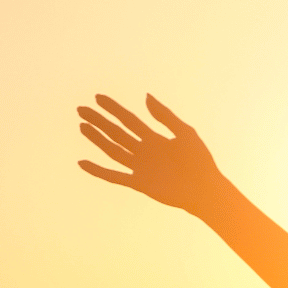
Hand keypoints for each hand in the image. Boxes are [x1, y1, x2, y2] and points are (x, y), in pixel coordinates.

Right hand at [77, 94, 228, 214]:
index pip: (129, 120)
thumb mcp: (185, 133)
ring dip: (97, 139)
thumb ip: (165, 116)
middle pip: (117, 133)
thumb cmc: (200, 162)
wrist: (205, 190)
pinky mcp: (139, 183)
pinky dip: (98, 170)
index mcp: (155, 139)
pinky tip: (82, 162)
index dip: (113, 109)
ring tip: (82, 126)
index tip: (98, 97)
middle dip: (99, 121)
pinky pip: (114, 176)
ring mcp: (140, 168)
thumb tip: (146, 96)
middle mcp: (145, 152)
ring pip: (113, 151)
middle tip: (81, 109)